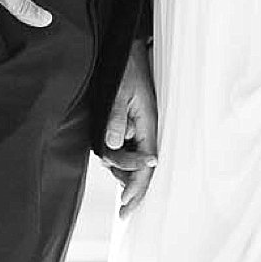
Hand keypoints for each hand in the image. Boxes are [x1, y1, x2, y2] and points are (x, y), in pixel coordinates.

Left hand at [101, 45, 158, 212]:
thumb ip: (116, 119)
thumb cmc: (126, 67)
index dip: (137, 187)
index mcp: (148, 124)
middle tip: (124, 213)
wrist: (128, 48)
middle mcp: (145, 129)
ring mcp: (139, 127)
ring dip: (124, 171)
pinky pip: (127, 147)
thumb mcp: (119, 92)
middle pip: (142, 167)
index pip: (146, 164)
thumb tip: (112, 145)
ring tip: (117, 180)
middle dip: (134, 189)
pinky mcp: (131, 122)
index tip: (126, 205)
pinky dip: (121, 158)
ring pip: (132, 159)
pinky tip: (114, 159)